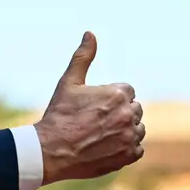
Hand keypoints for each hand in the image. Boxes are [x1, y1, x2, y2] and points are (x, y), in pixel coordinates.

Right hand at [35, 31, 144, 184]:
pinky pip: (137, 149)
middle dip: (119, 112)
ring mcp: (130, 137)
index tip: (95, 105)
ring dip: (124, 130)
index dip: (110, 97)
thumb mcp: (69, 82)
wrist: (52, 151)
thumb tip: (90, 34)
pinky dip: (126, 148)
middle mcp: (128, 114)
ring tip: (100, 133)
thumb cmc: (59, 115)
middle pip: (134, 109)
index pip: (127, 91)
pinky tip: (106, 146)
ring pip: (138, 129)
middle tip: (96, 120)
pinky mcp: (129, 156)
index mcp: (117, 93)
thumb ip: (83, 57)